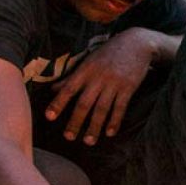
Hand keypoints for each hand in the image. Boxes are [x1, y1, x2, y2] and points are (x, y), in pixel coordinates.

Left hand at [44, 29, 159, 145]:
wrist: (137, 43)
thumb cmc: (109, 53)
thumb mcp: (88, 61)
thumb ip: (72, 77)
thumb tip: (53, 89)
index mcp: (85, 71)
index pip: (68, 89)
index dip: (58, 103)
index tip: (49, 117)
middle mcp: (98, 78)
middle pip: (84, 103)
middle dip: (76, 121)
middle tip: (69, 137)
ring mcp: (114, 83)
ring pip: (102, 109)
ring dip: (94, 126)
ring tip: (89, 141)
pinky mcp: (129, 87)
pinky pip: (120, 107)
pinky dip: (114, 121)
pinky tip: (110, 133)